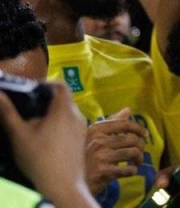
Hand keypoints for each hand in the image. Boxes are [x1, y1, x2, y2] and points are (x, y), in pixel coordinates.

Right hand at [0, 82, 92, 204]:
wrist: (62, 185)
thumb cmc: (39, 158)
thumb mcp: (19, 135)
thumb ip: (8, 113)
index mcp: (64, 109)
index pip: (60, 85)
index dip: (46, 84)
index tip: (31, 91)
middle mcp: (77, 115)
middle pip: (63, 100)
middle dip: (45, 102)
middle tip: (27, 110)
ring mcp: (82, 128)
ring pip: (67, 114)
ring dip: (51, 115)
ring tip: (33, 126)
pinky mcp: (81, 141)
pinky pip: (70, 126)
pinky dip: (58, 126)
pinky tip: (44, 139)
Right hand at [84, 107, 148, 194]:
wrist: (68, 180)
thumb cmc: (84, 156)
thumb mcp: (94, 136)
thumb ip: (112, 122)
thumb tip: (128, 109)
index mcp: (96, 129)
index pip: (125, 124)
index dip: (139, 128)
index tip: (146, 134)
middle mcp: (98, 141)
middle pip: (132, 139)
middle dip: (141, 146)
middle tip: (140, 152)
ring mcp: (100, 157)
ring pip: (132, 153)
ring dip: (139, 158)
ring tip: (136, 162)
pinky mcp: (103, 172)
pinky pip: (127, 169)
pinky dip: (133, 170)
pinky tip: (130, 171)